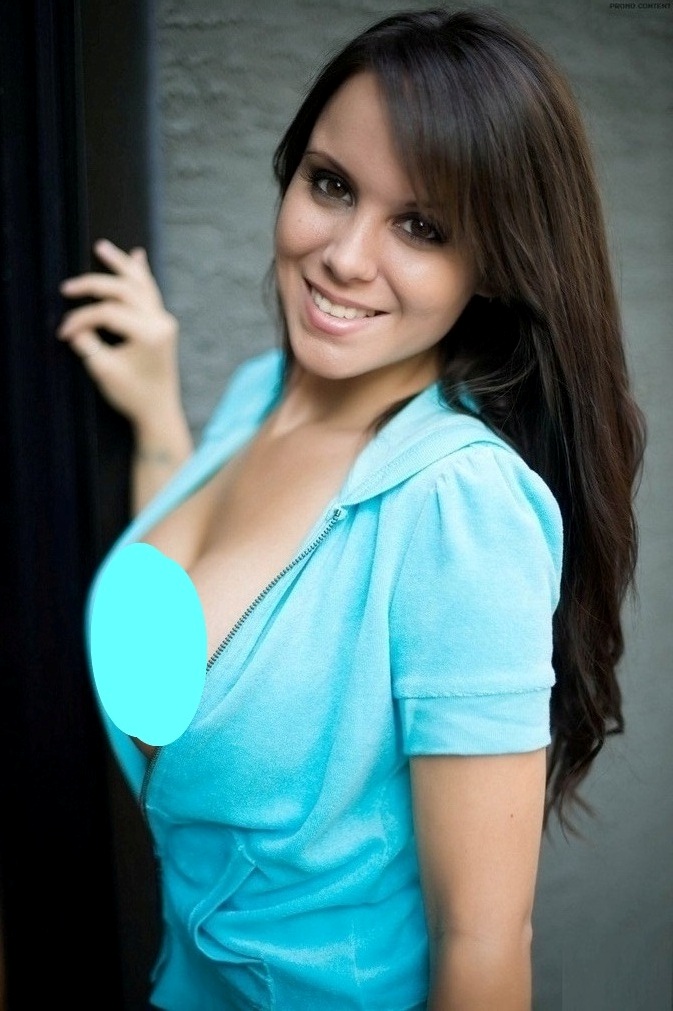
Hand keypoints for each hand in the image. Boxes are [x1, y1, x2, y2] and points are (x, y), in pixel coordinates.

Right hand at [57, 239, 181, 434]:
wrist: (158, 410)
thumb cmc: (132, 395)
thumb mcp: (104, 371)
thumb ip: (87, 344)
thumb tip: (72, 326)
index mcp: (149, 334)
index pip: (107, 313)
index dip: (81, 319)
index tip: (64, 332)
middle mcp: (160, 323)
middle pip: (124, 291)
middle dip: (94, 285)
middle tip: (68, 287)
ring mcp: (164, 321)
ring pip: (140, 284)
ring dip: (121, 264)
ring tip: (102, 247)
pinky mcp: (163, 324)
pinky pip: (150, 292)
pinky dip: (141, 274)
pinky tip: (137, 255)